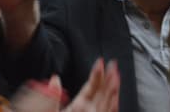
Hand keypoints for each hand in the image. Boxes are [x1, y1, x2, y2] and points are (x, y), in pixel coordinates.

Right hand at [4, 59, 119, 111]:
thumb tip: (55, 79)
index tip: (99, 62)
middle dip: (109, 78)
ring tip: (117, 76)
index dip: (96, 74)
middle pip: (103, 94)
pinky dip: (114, 105)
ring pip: (110, 104)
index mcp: (78, 109)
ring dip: (114, 90)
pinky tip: (116, 100)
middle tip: (113, 64)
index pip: (91, 88)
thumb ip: (52, 96)